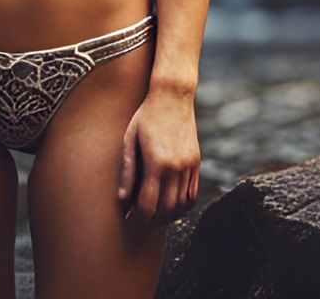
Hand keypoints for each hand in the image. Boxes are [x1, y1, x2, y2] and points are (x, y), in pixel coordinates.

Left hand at [117, 88, 199, 229]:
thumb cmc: (146, 115)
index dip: (138, 218)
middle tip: (139, 223)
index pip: (148, 204)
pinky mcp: (196, 162)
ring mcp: (189, 165)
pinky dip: (182, 206)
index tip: (129, 222)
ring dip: (167, 217)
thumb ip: (128, 171)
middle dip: (152, 222)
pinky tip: (170, 206)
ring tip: (153, 217)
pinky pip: (192, 194)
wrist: (173, 95)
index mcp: (157, 161)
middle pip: (166, 210)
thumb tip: (123, 200)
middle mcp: (176, 167)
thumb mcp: (130, 139)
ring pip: (181, 205)